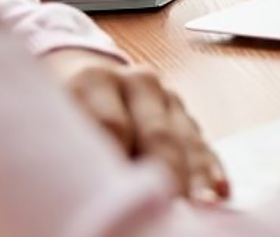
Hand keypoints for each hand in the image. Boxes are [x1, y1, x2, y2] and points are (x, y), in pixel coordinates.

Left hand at [41, 48, 228, 202]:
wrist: (81, 78)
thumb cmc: (59, 116)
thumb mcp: (54, 123)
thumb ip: (69, 152)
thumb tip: (91, 189)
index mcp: (93, 81)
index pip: (111, 127)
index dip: (119, 166)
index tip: (119, 199)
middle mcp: (136, 83)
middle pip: (156, 134)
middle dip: (165, 175)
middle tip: (167, 209)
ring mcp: (166, 97)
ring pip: (185, 139)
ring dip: (196, 176)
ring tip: (202, 207)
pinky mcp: (184, 115)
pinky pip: (201, 144)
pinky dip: (210, 169)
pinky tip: (219, 191)